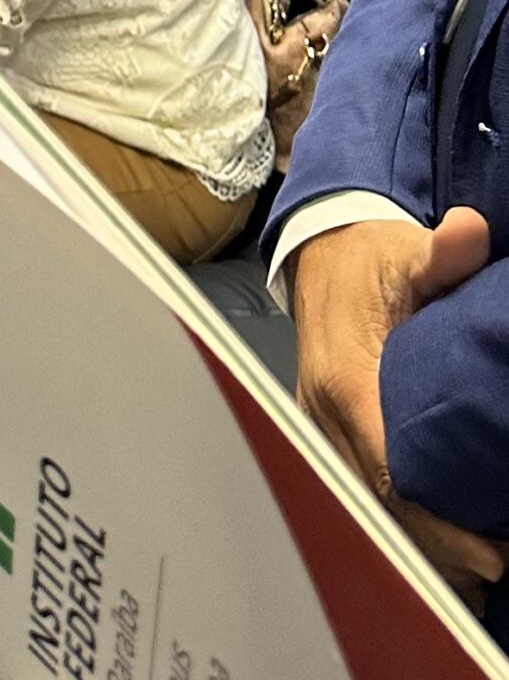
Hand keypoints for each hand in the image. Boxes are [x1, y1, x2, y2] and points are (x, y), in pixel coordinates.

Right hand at [292, 212, 503, 604]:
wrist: (320, 250)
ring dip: (419, 544)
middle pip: (378, 502)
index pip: (388, 468)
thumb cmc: (368, 257)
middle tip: (498, 571)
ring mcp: (319, 426)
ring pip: (365, 504)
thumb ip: (440, 252)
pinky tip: (440, 550)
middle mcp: (323, 412)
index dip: (438, 518)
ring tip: (479, 576)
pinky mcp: (325, 432)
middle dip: (438, 547)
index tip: (491, 553)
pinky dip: (398, 523)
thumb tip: (470, 233)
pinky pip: (359, 488)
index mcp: (343, 378)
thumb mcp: (404, 251)